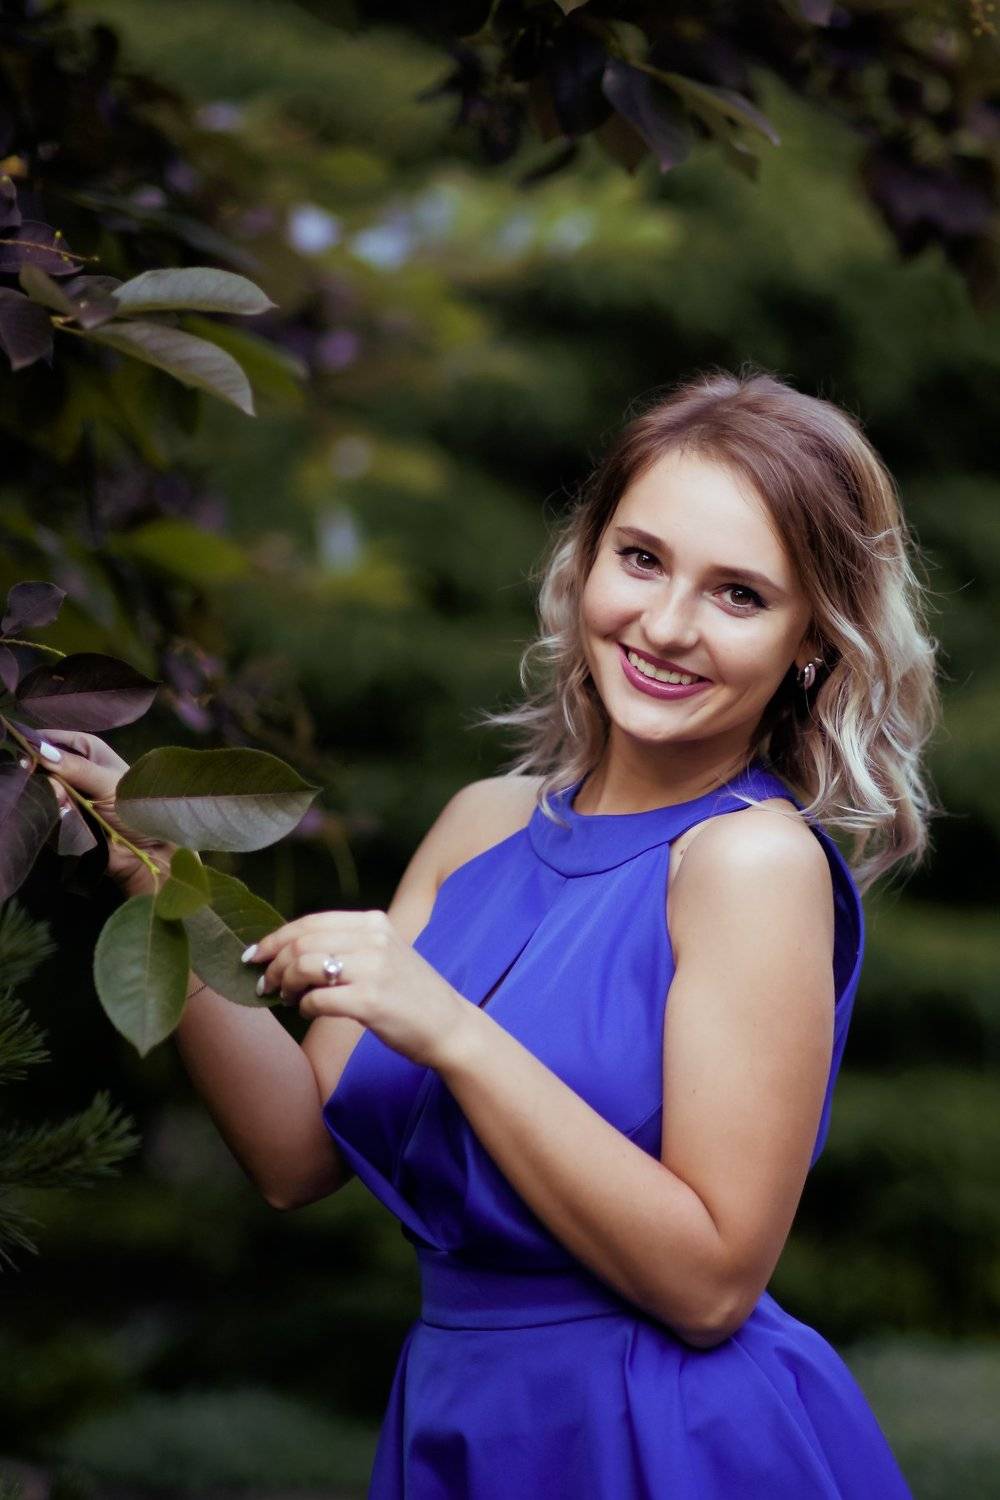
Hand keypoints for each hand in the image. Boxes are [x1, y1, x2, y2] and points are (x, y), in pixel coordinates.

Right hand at [27, 728, 175, 895]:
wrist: (145, 852)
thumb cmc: (138, 809)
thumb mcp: (109, 783)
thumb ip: (77, 768)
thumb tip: (43, 752)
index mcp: (91, 752)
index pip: (58, 739)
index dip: (43, 745)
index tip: (30, 752)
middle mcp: (76, 770)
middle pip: (45, 766)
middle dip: (47, 776)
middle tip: (52, 788)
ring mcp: (69, 795)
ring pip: (45, 791)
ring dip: (54, 799)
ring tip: (68, 809)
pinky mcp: (63, 819)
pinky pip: (49, 813)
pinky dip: (57, 817)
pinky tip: (69, 821)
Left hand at [246, 908, 471, 1071]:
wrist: (449, 1026)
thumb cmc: (408, 994)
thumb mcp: (383, 953)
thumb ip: (347, 944)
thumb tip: (288, 951)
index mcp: (374, 922)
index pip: (310, 922)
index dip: (274, 938)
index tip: (253, 956)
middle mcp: (374, 939)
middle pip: (302, 942)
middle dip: (273, 965)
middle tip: (265, 984)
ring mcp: (373, 969)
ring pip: (304, 966)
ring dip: (285, 985)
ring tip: (288, 999)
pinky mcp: (371, 1001)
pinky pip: (317, 999)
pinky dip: (304, 1007)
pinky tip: (309, 1012)